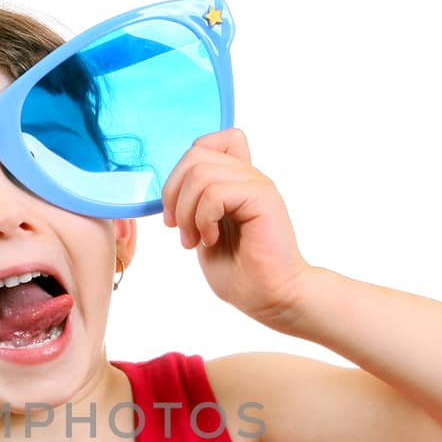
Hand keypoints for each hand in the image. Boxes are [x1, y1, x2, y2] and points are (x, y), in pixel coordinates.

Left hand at [160, 128, 311, 324]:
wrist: (271, 297)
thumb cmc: (241, 273)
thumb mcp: (203, 231)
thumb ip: (193, 204)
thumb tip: (170, 188)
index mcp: (235, 182)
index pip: (206, 143)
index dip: (179, 170)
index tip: (173, 210)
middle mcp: (248, 177)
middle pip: (196, 153)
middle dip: (174, 193)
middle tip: (179, 229)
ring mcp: (257, 184)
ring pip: (200, 173)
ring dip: (186, 211)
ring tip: (196, 239)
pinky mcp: (263, 198)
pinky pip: (215, 192)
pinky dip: (203, 219)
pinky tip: (212, 240)